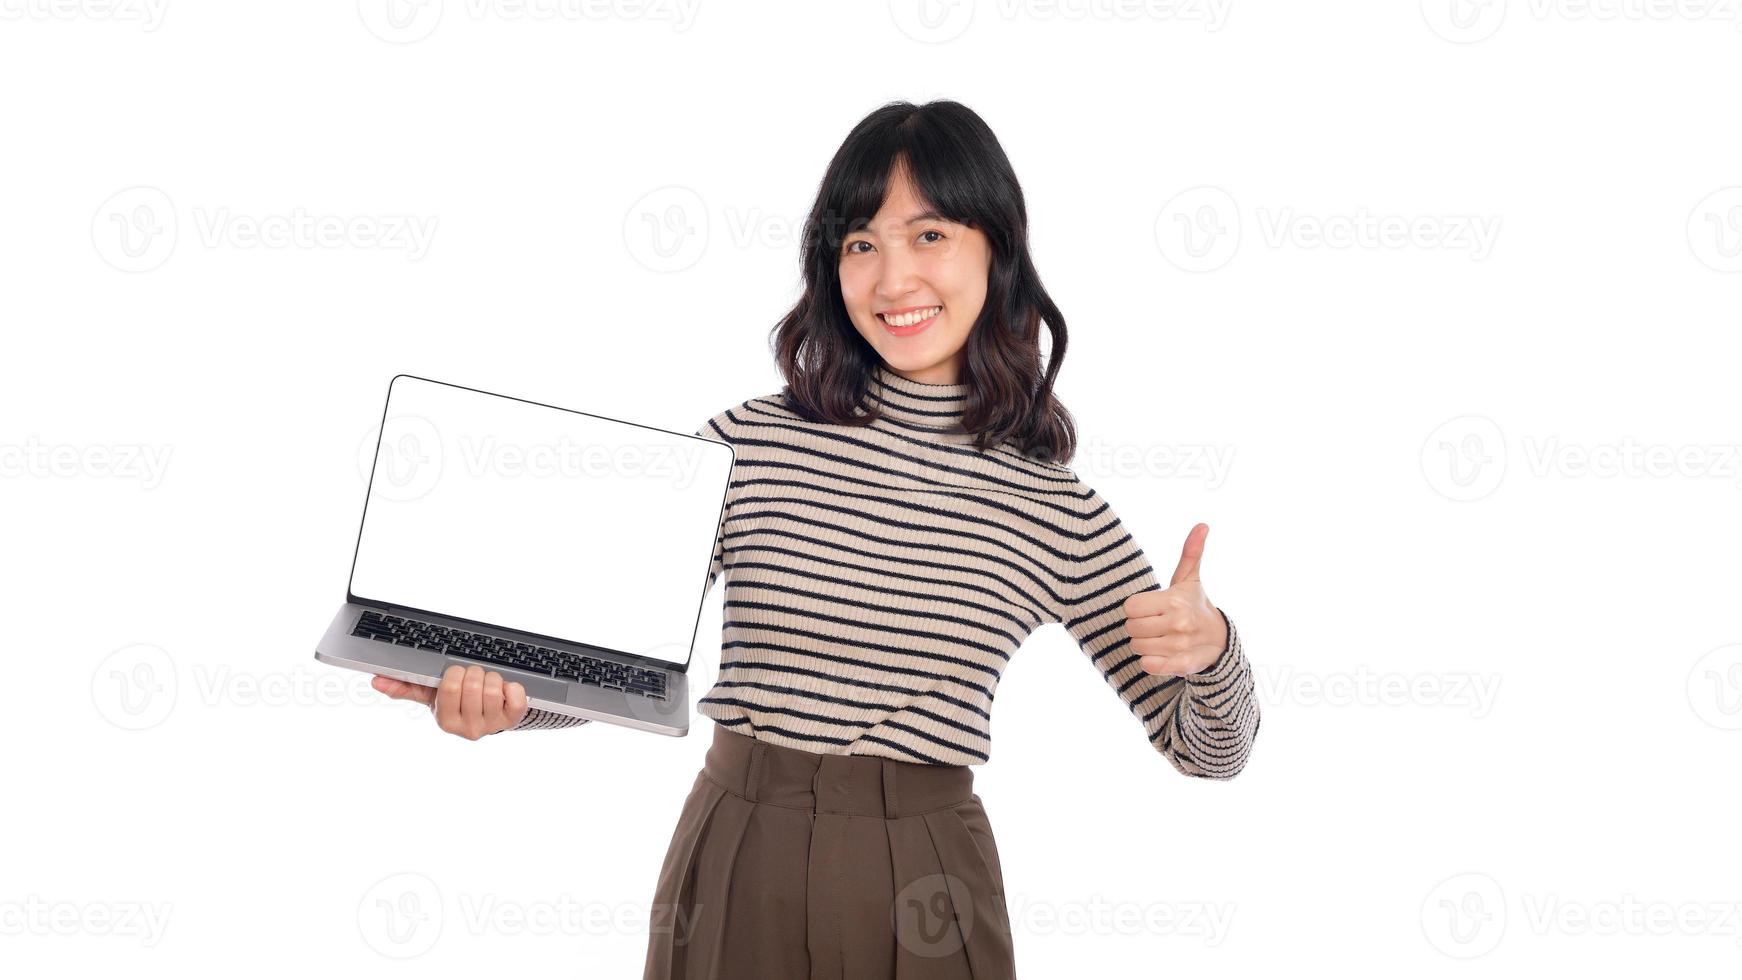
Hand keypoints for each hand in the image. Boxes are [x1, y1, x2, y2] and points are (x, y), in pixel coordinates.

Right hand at [372, 664, 529, 739]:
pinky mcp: (513, 719)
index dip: (455, 672)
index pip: (450, 686)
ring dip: (492, 677)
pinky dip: (513, 686)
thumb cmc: (457, 702)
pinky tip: (505, 691)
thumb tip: (377, 680)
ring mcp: (492, 726)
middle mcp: (469, 728)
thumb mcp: (432, 696)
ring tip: (487, 684)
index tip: (455, 672)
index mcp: (446, 721)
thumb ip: (405, 688)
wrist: (487, 716)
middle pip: (474, 683)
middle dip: (474, 672)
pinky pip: (517, 695)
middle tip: (473, 678)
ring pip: (494, 686)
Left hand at [1121, 522, 1229, 675]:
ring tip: (1159, 637)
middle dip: (1138, 626)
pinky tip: (1161, 653)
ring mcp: (1179, 645)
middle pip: (1130, 627)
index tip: (1150, 608)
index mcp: (1174, 600)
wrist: (1219, 640)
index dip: (1136, 608)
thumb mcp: (1190, 579)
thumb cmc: (1196, 605)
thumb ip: (1191, 552)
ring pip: (1137, 647)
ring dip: (1143, 644)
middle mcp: (1177, 623)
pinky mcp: (1181, 665)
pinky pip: (1148, 666)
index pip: (1130, 606)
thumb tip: (1202, 525)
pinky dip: (1150, 662)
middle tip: (1154, 623)